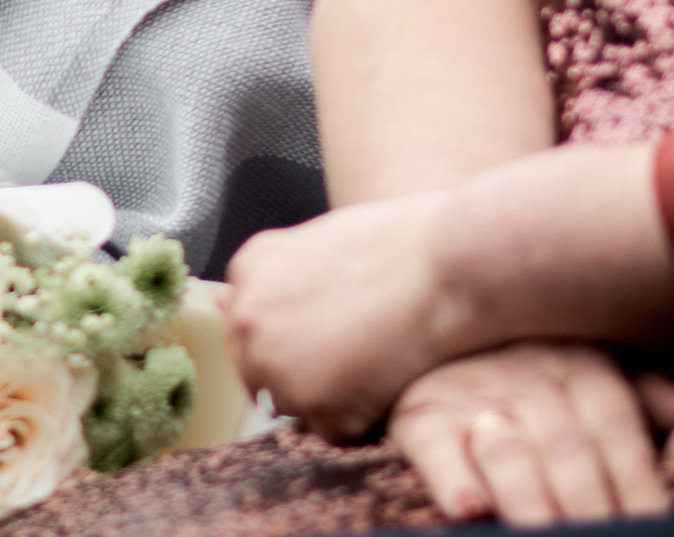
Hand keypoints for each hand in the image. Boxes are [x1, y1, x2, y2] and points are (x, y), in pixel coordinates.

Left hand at [224, 190, 465, 439]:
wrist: (453, 264)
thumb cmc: (404, 247)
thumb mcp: (320, 243)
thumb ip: (273, 279)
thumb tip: (221, 301)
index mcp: (248, 269)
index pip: (251, 327)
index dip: (297, 338)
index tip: (334, 331)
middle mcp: (246, 317)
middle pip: (261, 372)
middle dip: (306, 372)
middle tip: (362, 351)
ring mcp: (274, 363)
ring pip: (294, 406)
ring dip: (333, 397)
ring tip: (378, 356)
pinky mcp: (313, 403)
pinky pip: (333, 431)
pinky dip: (363, 418)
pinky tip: (389, 377)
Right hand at [390, 342, 672, 525]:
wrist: (435, 322)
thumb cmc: (537, 368)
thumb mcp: (596, 362)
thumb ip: (644, 391)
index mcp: (581, 364)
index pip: (616, 430)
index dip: (637, 484)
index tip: (653, 525)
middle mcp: (527, 374)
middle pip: (567, 448)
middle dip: (590, 507)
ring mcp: (471, 393)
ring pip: (509, 452)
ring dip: (531, 500)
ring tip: (546, 532)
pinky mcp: (420, 415)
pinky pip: (436, 449)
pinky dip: (452, 479)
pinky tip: (470, 508)